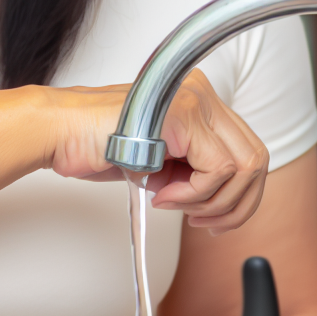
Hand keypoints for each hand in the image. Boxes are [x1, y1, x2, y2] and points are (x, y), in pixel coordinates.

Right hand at [39, 70, 269, 233]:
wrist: (60, 132)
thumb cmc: (96, 144)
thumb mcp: (158, 160)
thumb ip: (190, 168)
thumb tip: (218, 198)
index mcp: (198, 100)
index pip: (246, 150)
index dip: (239, 194)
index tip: (213, 217)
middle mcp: (202, 94)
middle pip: (256, 158)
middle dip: (235, 204)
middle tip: (203, 222)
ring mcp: (195, 100)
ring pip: (242, 166)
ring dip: (209, 200)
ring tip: (173, 203)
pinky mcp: (184, 115)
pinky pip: (216, 169)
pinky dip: (193, 193)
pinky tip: (161, 193)